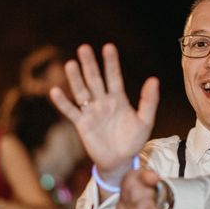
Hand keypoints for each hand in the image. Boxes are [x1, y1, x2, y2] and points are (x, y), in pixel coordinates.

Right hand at [49, 43, 159, 175]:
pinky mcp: (82, 124)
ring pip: (81, 91)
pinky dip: (63, 102)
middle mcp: (103, 102)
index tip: (108, 47)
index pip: (114, 77)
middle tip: (84, 48)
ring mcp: (91, 112)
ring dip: (75, 79)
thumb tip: (154, 79)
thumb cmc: (133, 141)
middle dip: (90, 65)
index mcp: (118, 99)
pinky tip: (56, 91)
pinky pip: (71, 112)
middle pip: (95, 80)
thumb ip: (149, 101)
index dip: (111, 63)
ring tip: (70, 64)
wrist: (120, 161)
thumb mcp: (145, 121)